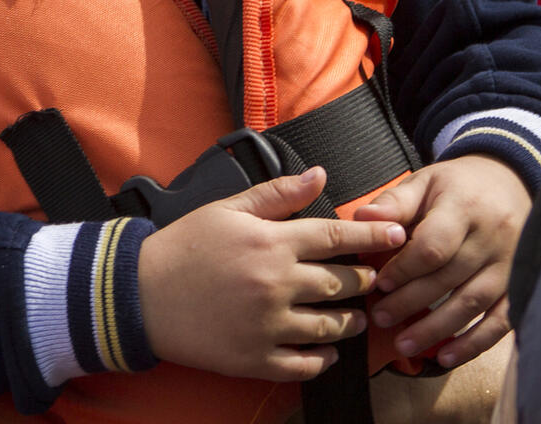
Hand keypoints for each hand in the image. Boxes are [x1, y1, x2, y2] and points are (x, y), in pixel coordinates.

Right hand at [138, 167, 404, 380]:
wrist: (141, 294)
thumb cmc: (185, 245)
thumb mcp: (229, 208)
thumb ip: (278, 194)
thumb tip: (320, 175)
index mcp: (271, 243)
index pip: (336, 236)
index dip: (372, 236)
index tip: (398, 236)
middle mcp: (275, 284)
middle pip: (341, 285)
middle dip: (365, 281)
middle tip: (376, 279)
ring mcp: (267, 326)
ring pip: (330, 328)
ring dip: (351, 322)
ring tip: (357, 316)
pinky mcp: (255, 359)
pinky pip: (305, 365)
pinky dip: (323, 359)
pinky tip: (328, 350)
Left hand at [354, 155, 530, 368]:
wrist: (510, 183)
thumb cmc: (457, 186)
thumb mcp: (426, 181)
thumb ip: (395, 202)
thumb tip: (363, 218)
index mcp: (464, 206)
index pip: (433, 245)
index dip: (404, 268)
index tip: (378, 282)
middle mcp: (492, 237)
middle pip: (449, 278)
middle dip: (411, 302)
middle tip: (381, 318)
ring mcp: (511, 264)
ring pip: (472, 304)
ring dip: (437, 330)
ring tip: (404, 345)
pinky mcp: (521, 285)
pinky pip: (501, 321)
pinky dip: (474, 343)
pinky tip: (446, 357)